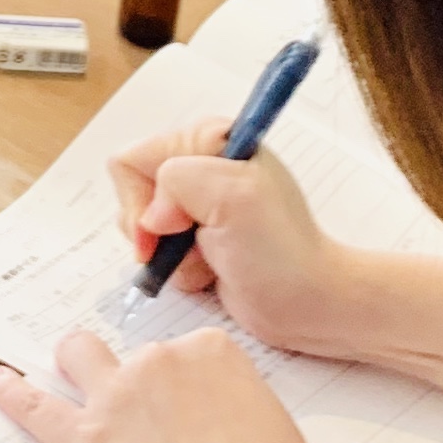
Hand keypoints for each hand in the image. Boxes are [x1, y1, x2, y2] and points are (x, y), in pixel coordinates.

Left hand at [0, 324, 322, 442]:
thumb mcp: (273, 421)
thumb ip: (235, 398)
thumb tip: (216, 411)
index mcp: (210, 350)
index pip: (189, 351)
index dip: (192, 385)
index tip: (200, 414)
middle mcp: (157, 360)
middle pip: (138, 356)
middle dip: (144, 382)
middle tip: (154, 420)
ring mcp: (115, 397)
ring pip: (79, 356)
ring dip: (76, 363)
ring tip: (73, 374)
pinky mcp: (86, 440)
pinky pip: (36, 407)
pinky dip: (12, 392)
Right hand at [109, 117, 352, 354]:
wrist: (308, 302)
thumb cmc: (280, 250)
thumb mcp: (232, 195)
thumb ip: (176, 181)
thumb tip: (152, 218)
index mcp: (209, 140)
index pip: (135, 158)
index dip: (143, 195)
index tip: (174, 224)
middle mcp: (201, 167)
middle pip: (133, 193)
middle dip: (153, 229)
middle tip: (186, 244)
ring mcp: (199, 206)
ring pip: (143, 227)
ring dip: (168, 253)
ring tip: (206, 259)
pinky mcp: (199, 241)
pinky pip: (159, 253)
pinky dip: (178, 270)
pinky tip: (210, 273)